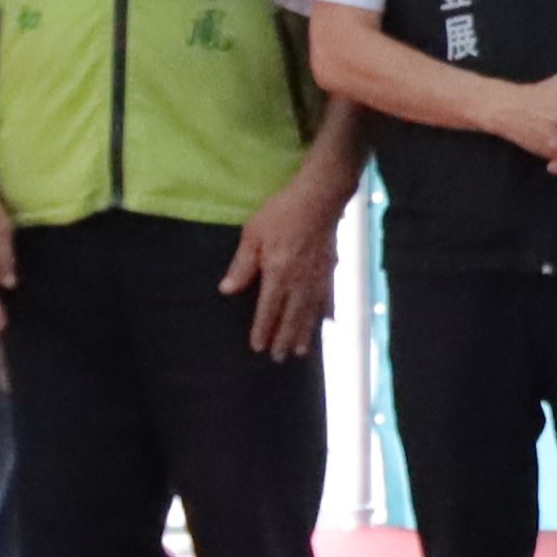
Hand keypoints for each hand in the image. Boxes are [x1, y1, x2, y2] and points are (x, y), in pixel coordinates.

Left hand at [224, 177, 345, 358]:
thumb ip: (241, 265)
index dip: (263, 330)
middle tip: (279, 358)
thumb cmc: (281, 213)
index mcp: (278, 274)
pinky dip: (327, 312)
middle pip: (291, 317)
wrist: (320, 197)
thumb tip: (227, 291)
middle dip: (284, 339)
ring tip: (301, 352)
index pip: (268, 309)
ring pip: (310, 312)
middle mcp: (299, 282)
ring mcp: (318, 277)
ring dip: (305, 333)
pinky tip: (328, 323)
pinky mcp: (330, 269)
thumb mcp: (252, 234)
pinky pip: (328, 297)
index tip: (258, 348)